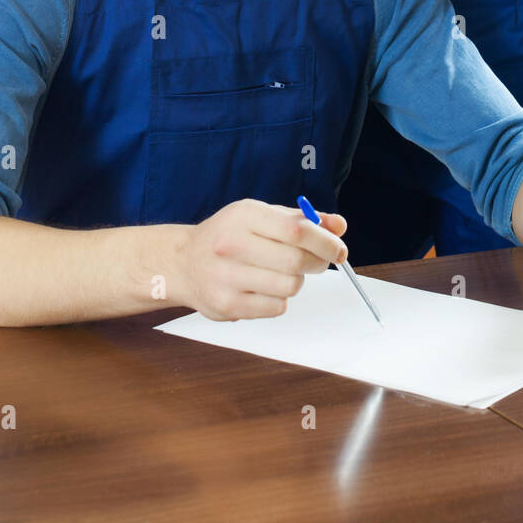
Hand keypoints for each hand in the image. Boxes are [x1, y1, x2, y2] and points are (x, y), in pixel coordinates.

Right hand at [173, 198, 347, 321]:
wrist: (183, 262)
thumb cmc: (228, 236)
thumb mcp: (261, 216)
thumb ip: (302, 220)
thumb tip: (338, 226)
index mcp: (243, 215)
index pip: (296, 230)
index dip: (325, 241)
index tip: (339, 249)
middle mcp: (230, 244)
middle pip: (296, 261)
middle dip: (316, 263)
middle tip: (316, 262)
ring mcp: (226, 276)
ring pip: (289, 286)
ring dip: (296, 281)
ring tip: (280, 273)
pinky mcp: (226, 305)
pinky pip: (276, 307)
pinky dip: (280, 299)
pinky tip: (263, 288)